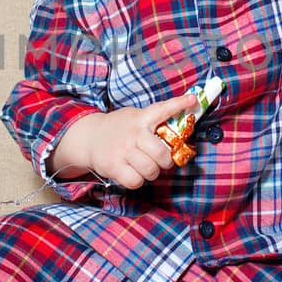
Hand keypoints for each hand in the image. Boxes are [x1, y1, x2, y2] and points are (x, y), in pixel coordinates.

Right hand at [54, 92, 201, 189]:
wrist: (89, 137)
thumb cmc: (119, 129)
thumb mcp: (135, 117)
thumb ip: (154, 121)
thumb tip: (181, 125)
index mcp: (141, 118)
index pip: (162, 109)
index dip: (179, 104)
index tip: (192, 100)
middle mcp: (133, 133)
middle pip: (161, 154)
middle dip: (165, 161)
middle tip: (160, 160)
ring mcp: (122, 150)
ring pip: (150, 170)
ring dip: (151, 172)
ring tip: (144, 166)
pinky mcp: (113, 166)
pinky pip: (135, 181)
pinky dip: (137, 181)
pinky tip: (132, 173)